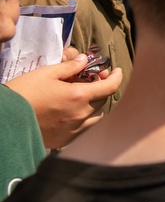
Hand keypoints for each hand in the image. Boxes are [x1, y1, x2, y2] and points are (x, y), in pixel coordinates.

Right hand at [5, 55, 123, 148]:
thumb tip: (85, 60)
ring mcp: (73, 130)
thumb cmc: (24, 93)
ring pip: (95, 117)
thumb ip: (70, 67)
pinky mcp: (64, 141)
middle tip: (93, 80)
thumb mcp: (46, 73)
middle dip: (101, 88)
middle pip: (103, 100)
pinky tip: (72, 112)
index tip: (116, 70)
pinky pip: (83, 129)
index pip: (110, 87)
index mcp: (78, 96)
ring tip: (82, 97)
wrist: (5, 121)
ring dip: (94, 105)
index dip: (116, 76)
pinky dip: (83, 119)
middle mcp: (80, 115)